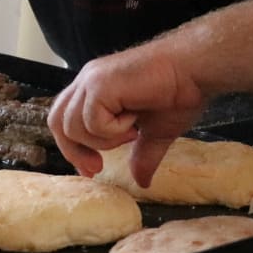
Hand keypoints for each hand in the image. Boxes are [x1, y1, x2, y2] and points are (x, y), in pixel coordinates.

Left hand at [48, 39, 206, 187]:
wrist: (194, 70)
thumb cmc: (180, 92)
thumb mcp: (156, 133)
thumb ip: (142, 155)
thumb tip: (142, 182)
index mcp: (95, 88)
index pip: (64, 120)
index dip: (72, 148)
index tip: (93, 169)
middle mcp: (88, 81)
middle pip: (57, 122)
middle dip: (75, 151)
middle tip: (97, 166)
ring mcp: (92, 80)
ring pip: (73, 126)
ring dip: (103, 139)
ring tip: (131, 131)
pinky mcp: (100, 84)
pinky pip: (92, 121)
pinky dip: (113, 130)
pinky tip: (134, 119)